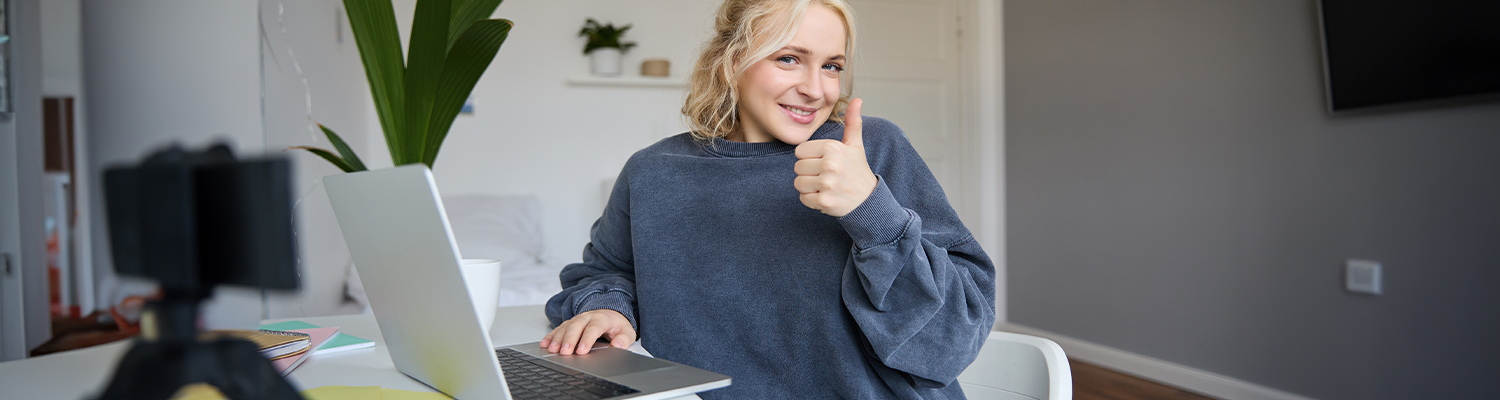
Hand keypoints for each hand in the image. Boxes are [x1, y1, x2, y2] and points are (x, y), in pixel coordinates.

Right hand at [540, 309, 635, 354]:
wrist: (609, 313)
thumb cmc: (616, 325)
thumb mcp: (627, 331)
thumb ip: (624, 339)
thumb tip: (617, 345)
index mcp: (602, 318)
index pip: (594, 328)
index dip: (587, 339)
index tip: (582, 350)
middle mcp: (587, 317)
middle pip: (576, 327)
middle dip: (569, 340)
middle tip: (565, 352)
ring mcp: (577, 319)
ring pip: (565, 327)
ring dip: (558, 339)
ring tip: (552, 350)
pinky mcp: (569, 323)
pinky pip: (558, 329)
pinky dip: (551, 336)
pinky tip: (545, 344)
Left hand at [794, 98, 876, 217]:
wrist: (869, 200)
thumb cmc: (858, 170)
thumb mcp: (855, 145)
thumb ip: (852, 122)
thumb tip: (857, 100)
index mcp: (832, 148)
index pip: (800, 151)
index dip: (809, 157)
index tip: (823, 162)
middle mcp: (829, 164)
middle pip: (797, 167)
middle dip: (808, 173)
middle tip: (825, 176)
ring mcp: (827, 184)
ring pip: (798, 183)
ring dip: (809, 186)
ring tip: (824, 186)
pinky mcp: (824, 201)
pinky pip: (803, 198)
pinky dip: (811, 200)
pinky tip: (825, 196)